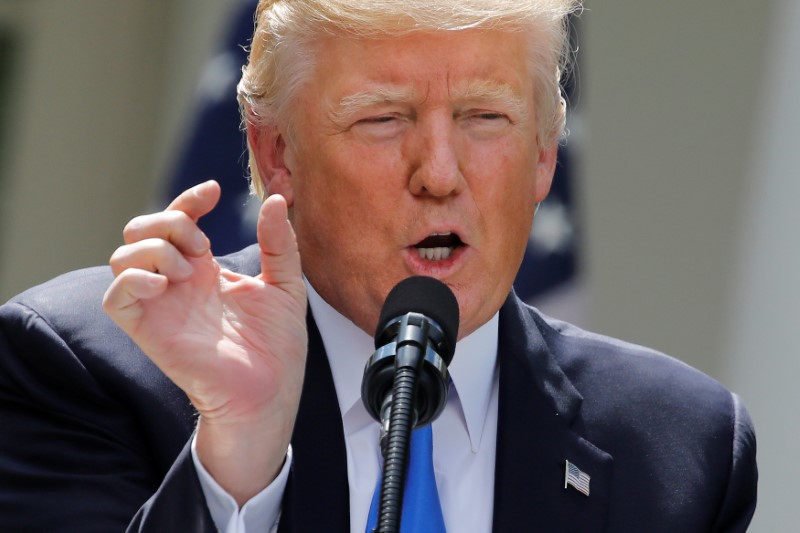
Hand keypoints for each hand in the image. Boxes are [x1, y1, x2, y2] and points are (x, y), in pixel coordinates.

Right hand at [103, 181, 306, 503]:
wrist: (269, 393)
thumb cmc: (277, 346)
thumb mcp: (286, 285)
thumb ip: (280, 243)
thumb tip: (277, 199)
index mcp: (206, 270)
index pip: (179, 219)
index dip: (188, 198)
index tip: (212, 191)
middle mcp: (178, 283)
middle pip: (141, 230)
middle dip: (169, 221)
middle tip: (203, 247)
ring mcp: (160, 305)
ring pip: (122, 256)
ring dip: (155, 249)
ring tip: (190, 271)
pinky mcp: (148, 330)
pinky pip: (115, 296)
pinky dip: (133, 279)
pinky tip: (166, 285)